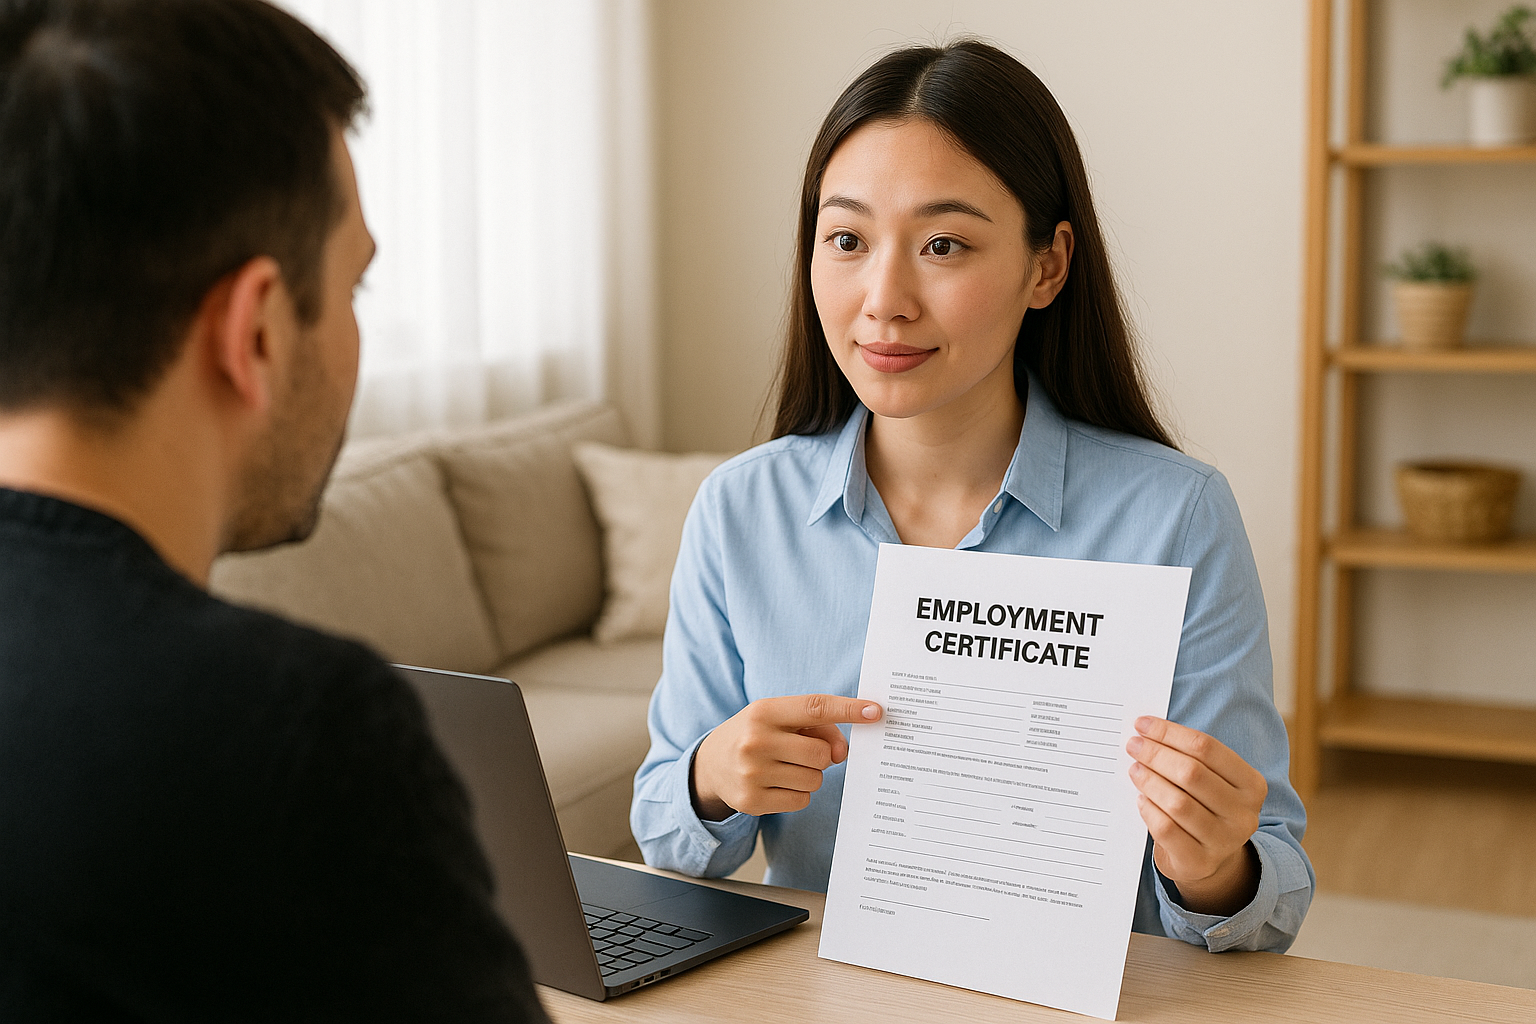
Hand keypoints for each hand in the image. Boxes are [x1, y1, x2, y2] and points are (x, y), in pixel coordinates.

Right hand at [691, 694, 881, 819]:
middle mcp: (755, 741)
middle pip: (821, 754)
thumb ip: (818, 728)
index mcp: (764, 712)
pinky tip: (777, 784)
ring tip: (784, 767)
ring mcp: (751, 773)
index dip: (849, 709)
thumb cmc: (757, 735)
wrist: (711, 764)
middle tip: (801, 752)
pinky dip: (797, 793)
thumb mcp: (780, 719)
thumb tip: (842, 753)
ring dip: (809, 775)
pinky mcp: (751, 801)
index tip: (876, 712)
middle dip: (821, 755)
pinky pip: (801, 800)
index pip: (815, 708)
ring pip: (814, 780)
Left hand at [1126, 716, 1265, 915]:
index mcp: (1252, 784)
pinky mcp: (1200, 861)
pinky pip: (1167, 829)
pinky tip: (1141, 799)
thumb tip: (1146, 729)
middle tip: (1133, 745)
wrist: (1209, 858)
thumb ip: (1187, 755)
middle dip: (1156, 754)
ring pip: (1178, 802)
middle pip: (1191, 773)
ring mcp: (1224, 841)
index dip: (1169, 733)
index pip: (1206, 747)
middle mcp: (1244, 813)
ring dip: (1150, 781)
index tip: (1141, 724)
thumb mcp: (1210, 779)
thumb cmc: (1204, 806)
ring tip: (1135, 769)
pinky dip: (1149, 810)